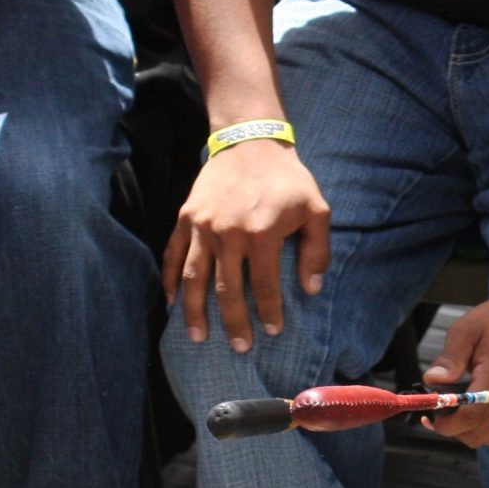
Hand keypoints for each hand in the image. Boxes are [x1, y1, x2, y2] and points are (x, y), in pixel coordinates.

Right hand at [164, 142, 330, 353]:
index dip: (269, 311)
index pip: (264, 284)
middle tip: (240, 347)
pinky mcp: (185, 218)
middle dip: (233, 322)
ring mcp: (202, 226)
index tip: (273, 331)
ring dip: (195, 311)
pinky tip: (172, 303)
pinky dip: (171, 281)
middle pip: (226, 289)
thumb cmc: (288, 179)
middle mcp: (227, 232)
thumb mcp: (316, 209)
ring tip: (198, 337)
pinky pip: (173, 255)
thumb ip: (317, 251)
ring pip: (194, 278)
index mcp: (261, 231)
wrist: (250, 141)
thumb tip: (310, 290)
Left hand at [420, 288, 488, 447]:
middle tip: (442, 407)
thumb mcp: (466, 330)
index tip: (429, 415)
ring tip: (460, 405)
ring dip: (469, 428)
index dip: (445, 423)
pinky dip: (486, 426)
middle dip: (454, 426)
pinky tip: (480, 405)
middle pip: (476, 434)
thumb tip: (430, 381)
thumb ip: (449, 359)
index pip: (470, 418)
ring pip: (487, 438)